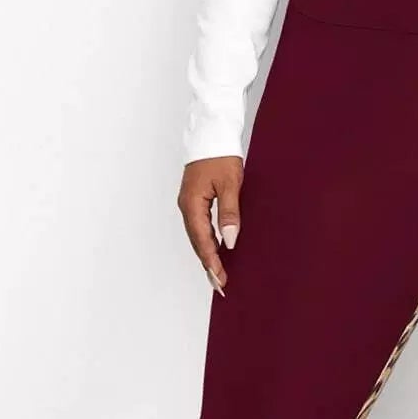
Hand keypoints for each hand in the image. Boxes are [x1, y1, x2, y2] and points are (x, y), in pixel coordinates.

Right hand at [178, 156, 242, 295]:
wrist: (212, 132)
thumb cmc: (221, 155)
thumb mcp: (230, 184)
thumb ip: (229, 214)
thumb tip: (229, 242)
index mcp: (192, 204)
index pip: (202, 241)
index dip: (212, 262)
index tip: (221, 280)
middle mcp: (186, 206)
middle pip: (196, 242)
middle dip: (208, 264)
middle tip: (221, 285)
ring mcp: (189, 203)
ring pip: (197, 236)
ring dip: (208, 255)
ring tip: (219, 274)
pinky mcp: (195, 199)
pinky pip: (199, 226)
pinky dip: (207, 241)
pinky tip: (217, 249)